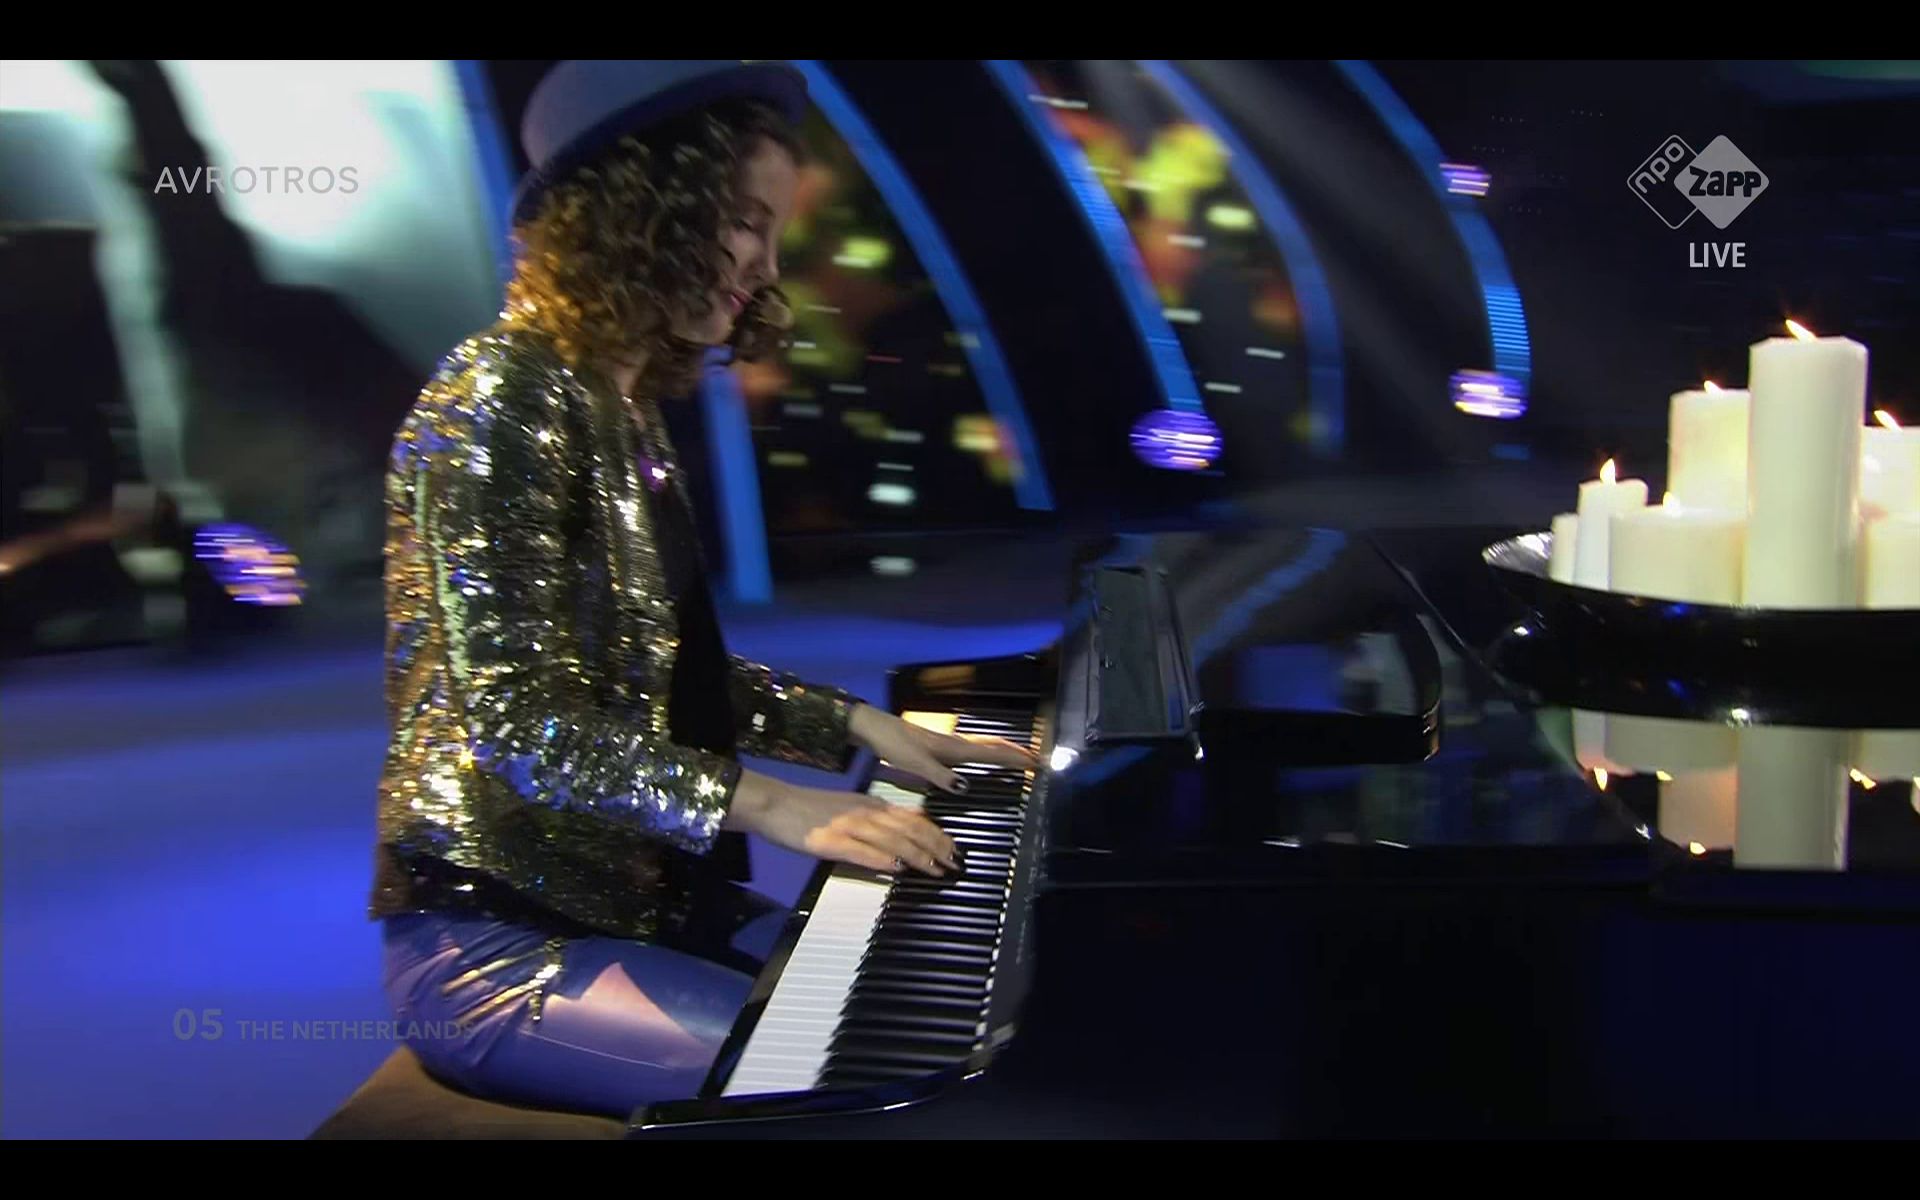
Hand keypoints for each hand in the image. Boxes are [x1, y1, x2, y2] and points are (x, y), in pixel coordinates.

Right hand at [725, 774, 958, 876]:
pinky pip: (861, 851)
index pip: (913, 818)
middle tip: (954, 863)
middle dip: (936, 847)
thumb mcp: (853, 804)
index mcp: (871, 804)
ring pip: (891, 840)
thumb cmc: (812, 808)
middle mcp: (865, 813)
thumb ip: (882, 814)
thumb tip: (914, 819)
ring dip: (917, 856)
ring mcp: (848, 826)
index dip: (936, 834)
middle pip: (909, 829)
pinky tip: (897, 869)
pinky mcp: (830, 841)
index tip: (954, 848)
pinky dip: (882, 860)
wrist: (777, 804)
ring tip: (936, 870)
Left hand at [847, 704, 1039, 794]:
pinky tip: (984, 758)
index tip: (1036, 763)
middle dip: (1015, 753)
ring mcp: (948, 744)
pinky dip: (988, 752)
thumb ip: (940, 775)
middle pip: (993, 746)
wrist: (874, 728)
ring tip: (1020, 758)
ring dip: (1004, 751)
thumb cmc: (894, 745)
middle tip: (1037, 760)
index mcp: (954, 749)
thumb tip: (966, 787)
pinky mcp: (940, 746)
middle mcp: (955, 744)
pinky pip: (973, 749)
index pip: (992, 753)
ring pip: (984, 746)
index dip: (1015, 759)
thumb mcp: (915, 763)